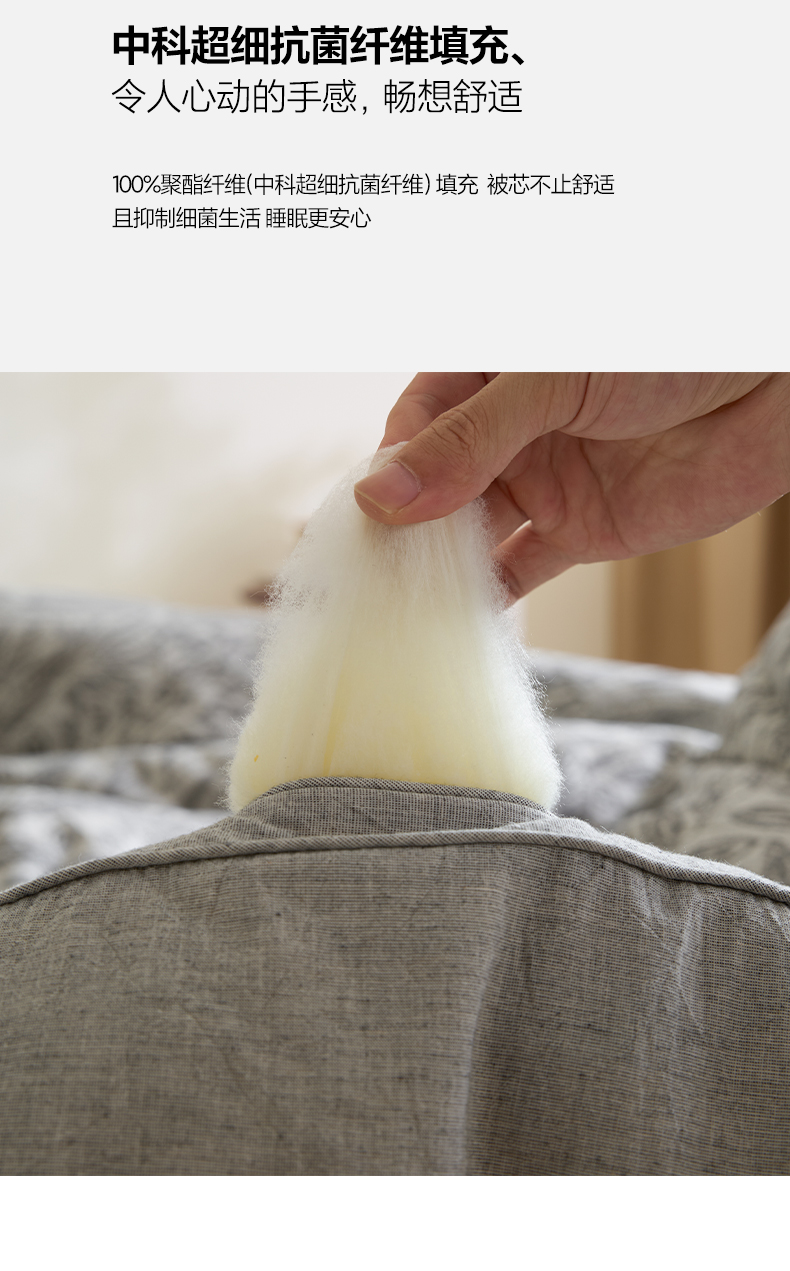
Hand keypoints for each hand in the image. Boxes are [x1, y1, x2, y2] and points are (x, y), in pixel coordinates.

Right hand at [354, 372, 789, 599]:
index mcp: (490, 372)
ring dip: (438, 567)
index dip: (388, 469)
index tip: (366, 514)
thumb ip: (470, 440)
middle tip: (367, 575)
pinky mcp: (581, 530)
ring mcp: (543, 480)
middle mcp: (508, 430)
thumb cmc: (666, 346)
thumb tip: (381, 495)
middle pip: (434, 486)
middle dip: (402, 529)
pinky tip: (455, 622)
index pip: (415, 425)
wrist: (774, 385)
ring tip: (399, 606)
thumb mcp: (554, 379)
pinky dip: (488, 598)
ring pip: (470, 532)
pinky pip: (520, 570)